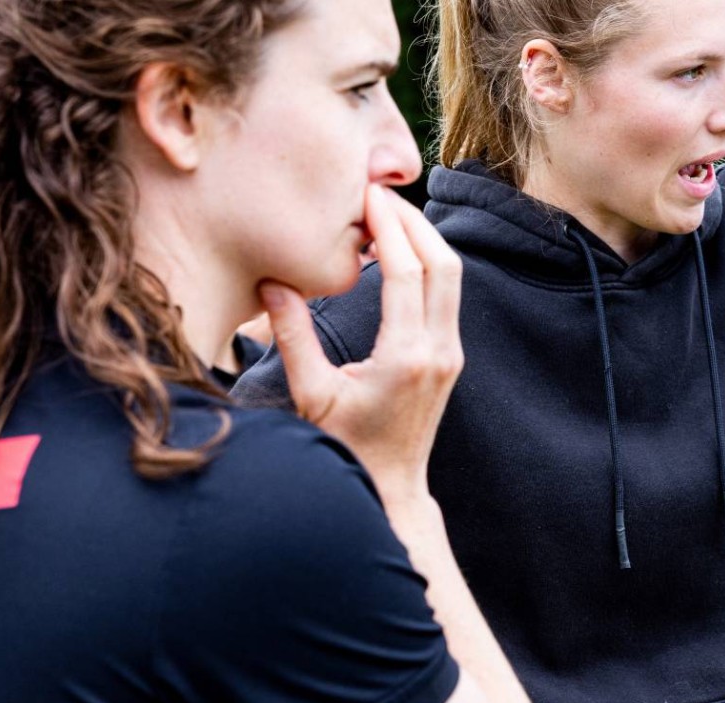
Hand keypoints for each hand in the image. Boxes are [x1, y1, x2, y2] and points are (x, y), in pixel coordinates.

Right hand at [260, 185, 463, 500]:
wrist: (390, 487)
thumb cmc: (345, 446)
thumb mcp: (311, 394)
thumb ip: (291, 338)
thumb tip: (272, 283)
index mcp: (405, 357)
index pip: (406, 272)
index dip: (389, 227)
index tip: (368, 195)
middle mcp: (438, 351)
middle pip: (443, 263)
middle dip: (415, 221)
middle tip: (380, 193)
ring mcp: (450, 354)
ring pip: (452, 276)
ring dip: (426, 239)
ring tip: (389, 213)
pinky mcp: (450, 357)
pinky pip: (448, 295)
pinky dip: (428, 264)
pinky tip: (399, 250)